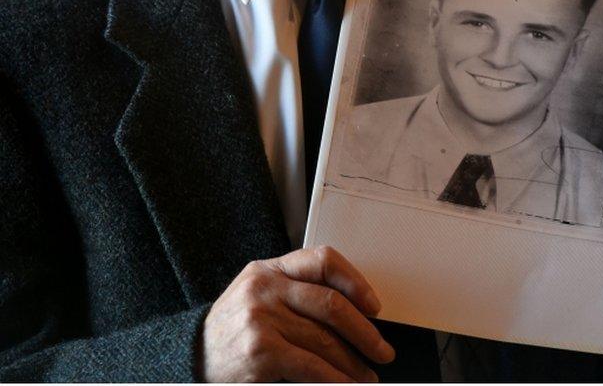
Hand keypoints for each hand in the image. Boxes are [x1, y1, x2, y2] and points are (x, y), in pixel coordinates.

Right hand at [199, 245, 394, 381]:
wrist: (190, 358)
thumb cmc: (231, 331)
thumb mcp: (258, 296)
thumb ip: (295, 293)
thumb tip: (351, 313)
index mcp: (269, 269)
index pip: (322, 259)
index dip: (355, 281)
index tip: (373, 305)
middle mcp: (266, 288)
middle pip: (331, 303)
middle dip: (364, 332)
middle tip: (382, 350)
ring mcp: (262, 319)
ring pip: (325, 340)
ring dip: (355, 364)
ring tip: (367, 377)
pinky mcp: (262, 351)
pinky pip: (313, 367)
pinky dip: (336, 381)